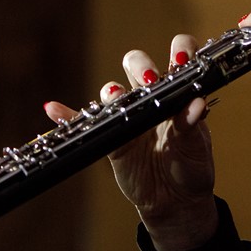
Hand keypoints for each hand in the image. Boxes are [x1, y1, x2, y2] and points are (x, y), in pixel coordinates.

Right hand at [44, 33, 217, 250]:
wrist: (174, 200)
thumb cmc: (190, 166)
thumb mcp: (195, 146)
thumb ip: (192, 124)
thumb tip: (197, 105)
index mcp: (178, 93)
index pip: (179, 57)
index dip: (180, 50)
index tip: (180, 61)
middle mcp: (152, 97)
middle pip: (137, 64)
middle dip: (141, 65)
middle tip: (149, 80)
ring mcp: (129, 115)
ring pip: (113, 90)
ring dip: (112, 90)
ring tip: (115, 96)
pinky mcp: (111, 137)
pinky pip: (86, 122)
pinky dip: (67, 115)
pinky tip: (53, 109)